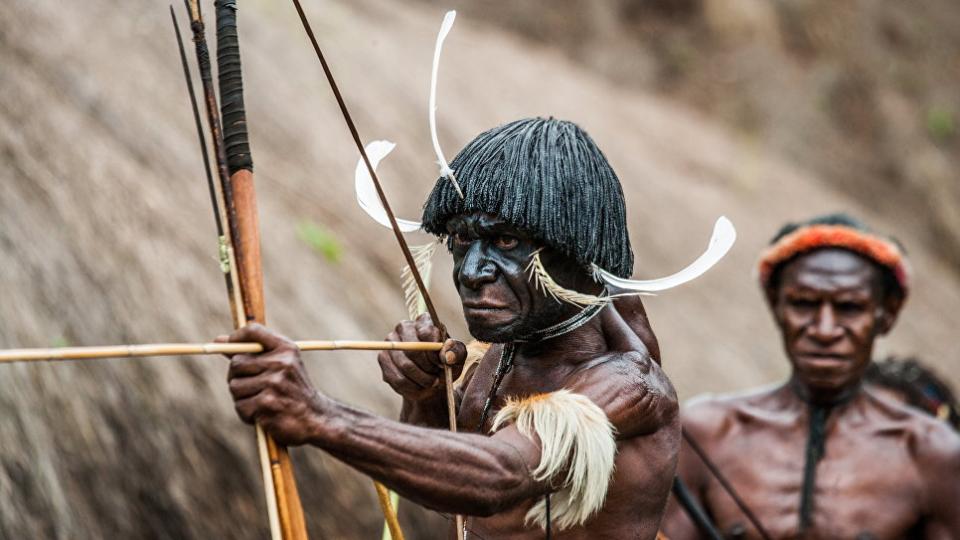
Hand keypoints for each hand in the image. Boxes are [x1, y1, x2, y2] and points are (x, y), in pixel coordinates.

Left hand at [219, 323, 322, 445]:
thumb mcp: (280, 364)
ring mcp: (274, 383)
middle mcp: (281, 363)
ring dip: (243, 398)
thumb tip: (218, 340)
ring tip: (262, 402)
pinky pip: (240, 406)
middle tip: (253, 387)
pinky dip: (247, 414)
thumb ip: (250, 352)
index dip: (235, 338)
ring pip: (235, 387)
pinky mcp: (267, 404)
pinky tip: (264, 414)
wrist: (315, 417)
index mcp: (286, 349)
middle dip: (237, 377)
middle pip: (236, 363)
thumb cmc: (292, 389)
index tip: (227, 346)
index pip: (253, 331)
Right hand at [378, 313, 465, 401]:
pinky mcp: (383, 358)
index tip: (441, 363)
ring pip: (405, 366)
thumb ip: (456, 352)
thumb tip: (446, 353)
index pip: (426, 332)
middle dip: (427, 368)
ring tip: (430, 382)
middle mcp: (404, 327)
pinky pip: (397, 377)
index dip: (435, 352)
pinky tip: (418, 386)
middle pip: (413, 349)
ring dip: (421, 380)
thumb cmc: (445, 366)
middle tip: (437, 377)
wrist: (431, 383)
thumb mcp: (457, 359)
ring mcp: (391, 342)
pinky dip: (411, 387)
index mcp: (424, 321)